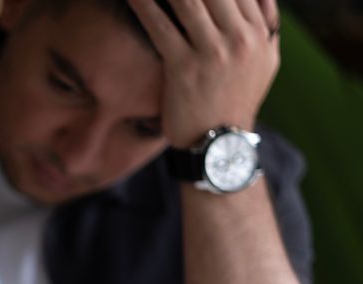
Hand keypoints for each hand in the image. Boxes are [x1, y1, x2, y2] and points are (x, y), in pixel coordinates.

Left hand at [128, 0, 280, 147]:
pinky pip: (160, 23)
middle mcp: (241, 38)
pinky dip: (143, 3)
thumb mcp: (263, 61)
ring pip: (187, 0)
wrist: (220, 145)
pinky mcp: (184, 68)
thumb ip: (262, 23)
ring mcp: (213, 52)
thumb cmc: (235, 101)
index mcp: (258, 32)